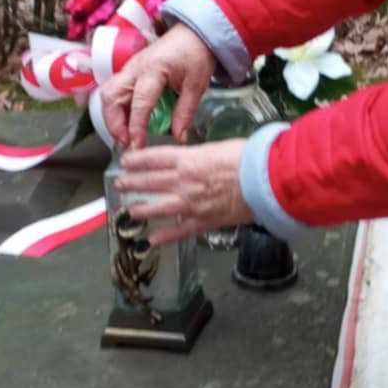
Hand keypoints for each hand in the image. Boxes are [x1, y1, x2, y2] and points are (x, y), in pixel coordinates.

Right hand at [100, 24, 213, 149]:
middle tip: (127, 142)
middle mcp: (135, 68)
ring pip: (107, 94)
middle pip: (111, 96)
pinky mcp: (129, 72)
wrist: (193, 33)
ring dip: (112, 117)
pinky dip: (116, 109)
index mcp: (154, 69)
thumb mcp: (196, 85)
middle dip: (114, 123)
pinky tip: (128, 122)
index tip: (138, 145)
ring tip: (126, 135)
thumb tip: (179, 137)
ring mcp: (129, 69)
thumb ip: (186, 112)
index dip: (136, 126)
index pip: (139, 102)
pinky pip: (114, 91)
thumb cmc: (195, 55)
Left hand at [120, 139, 249, 243]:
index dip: (137, 160)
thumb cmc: (250, 159)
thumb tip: (195, 158)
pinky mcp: (203, 221)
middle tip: (120, 184)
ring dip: (141, 210)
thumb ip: (202, 155)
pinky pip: (179, 231)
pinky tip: (152, 240)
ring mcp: (191, 204)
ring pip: (158, 207)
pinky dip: (164, 236)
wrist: (267, 181)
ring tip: (130, 211)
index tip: (125, 162)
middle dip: (133, 183)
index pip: (154, 158)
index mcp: (188, 159)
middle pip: (150, 182)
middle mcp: (183, 182)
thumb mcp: (220, 147)